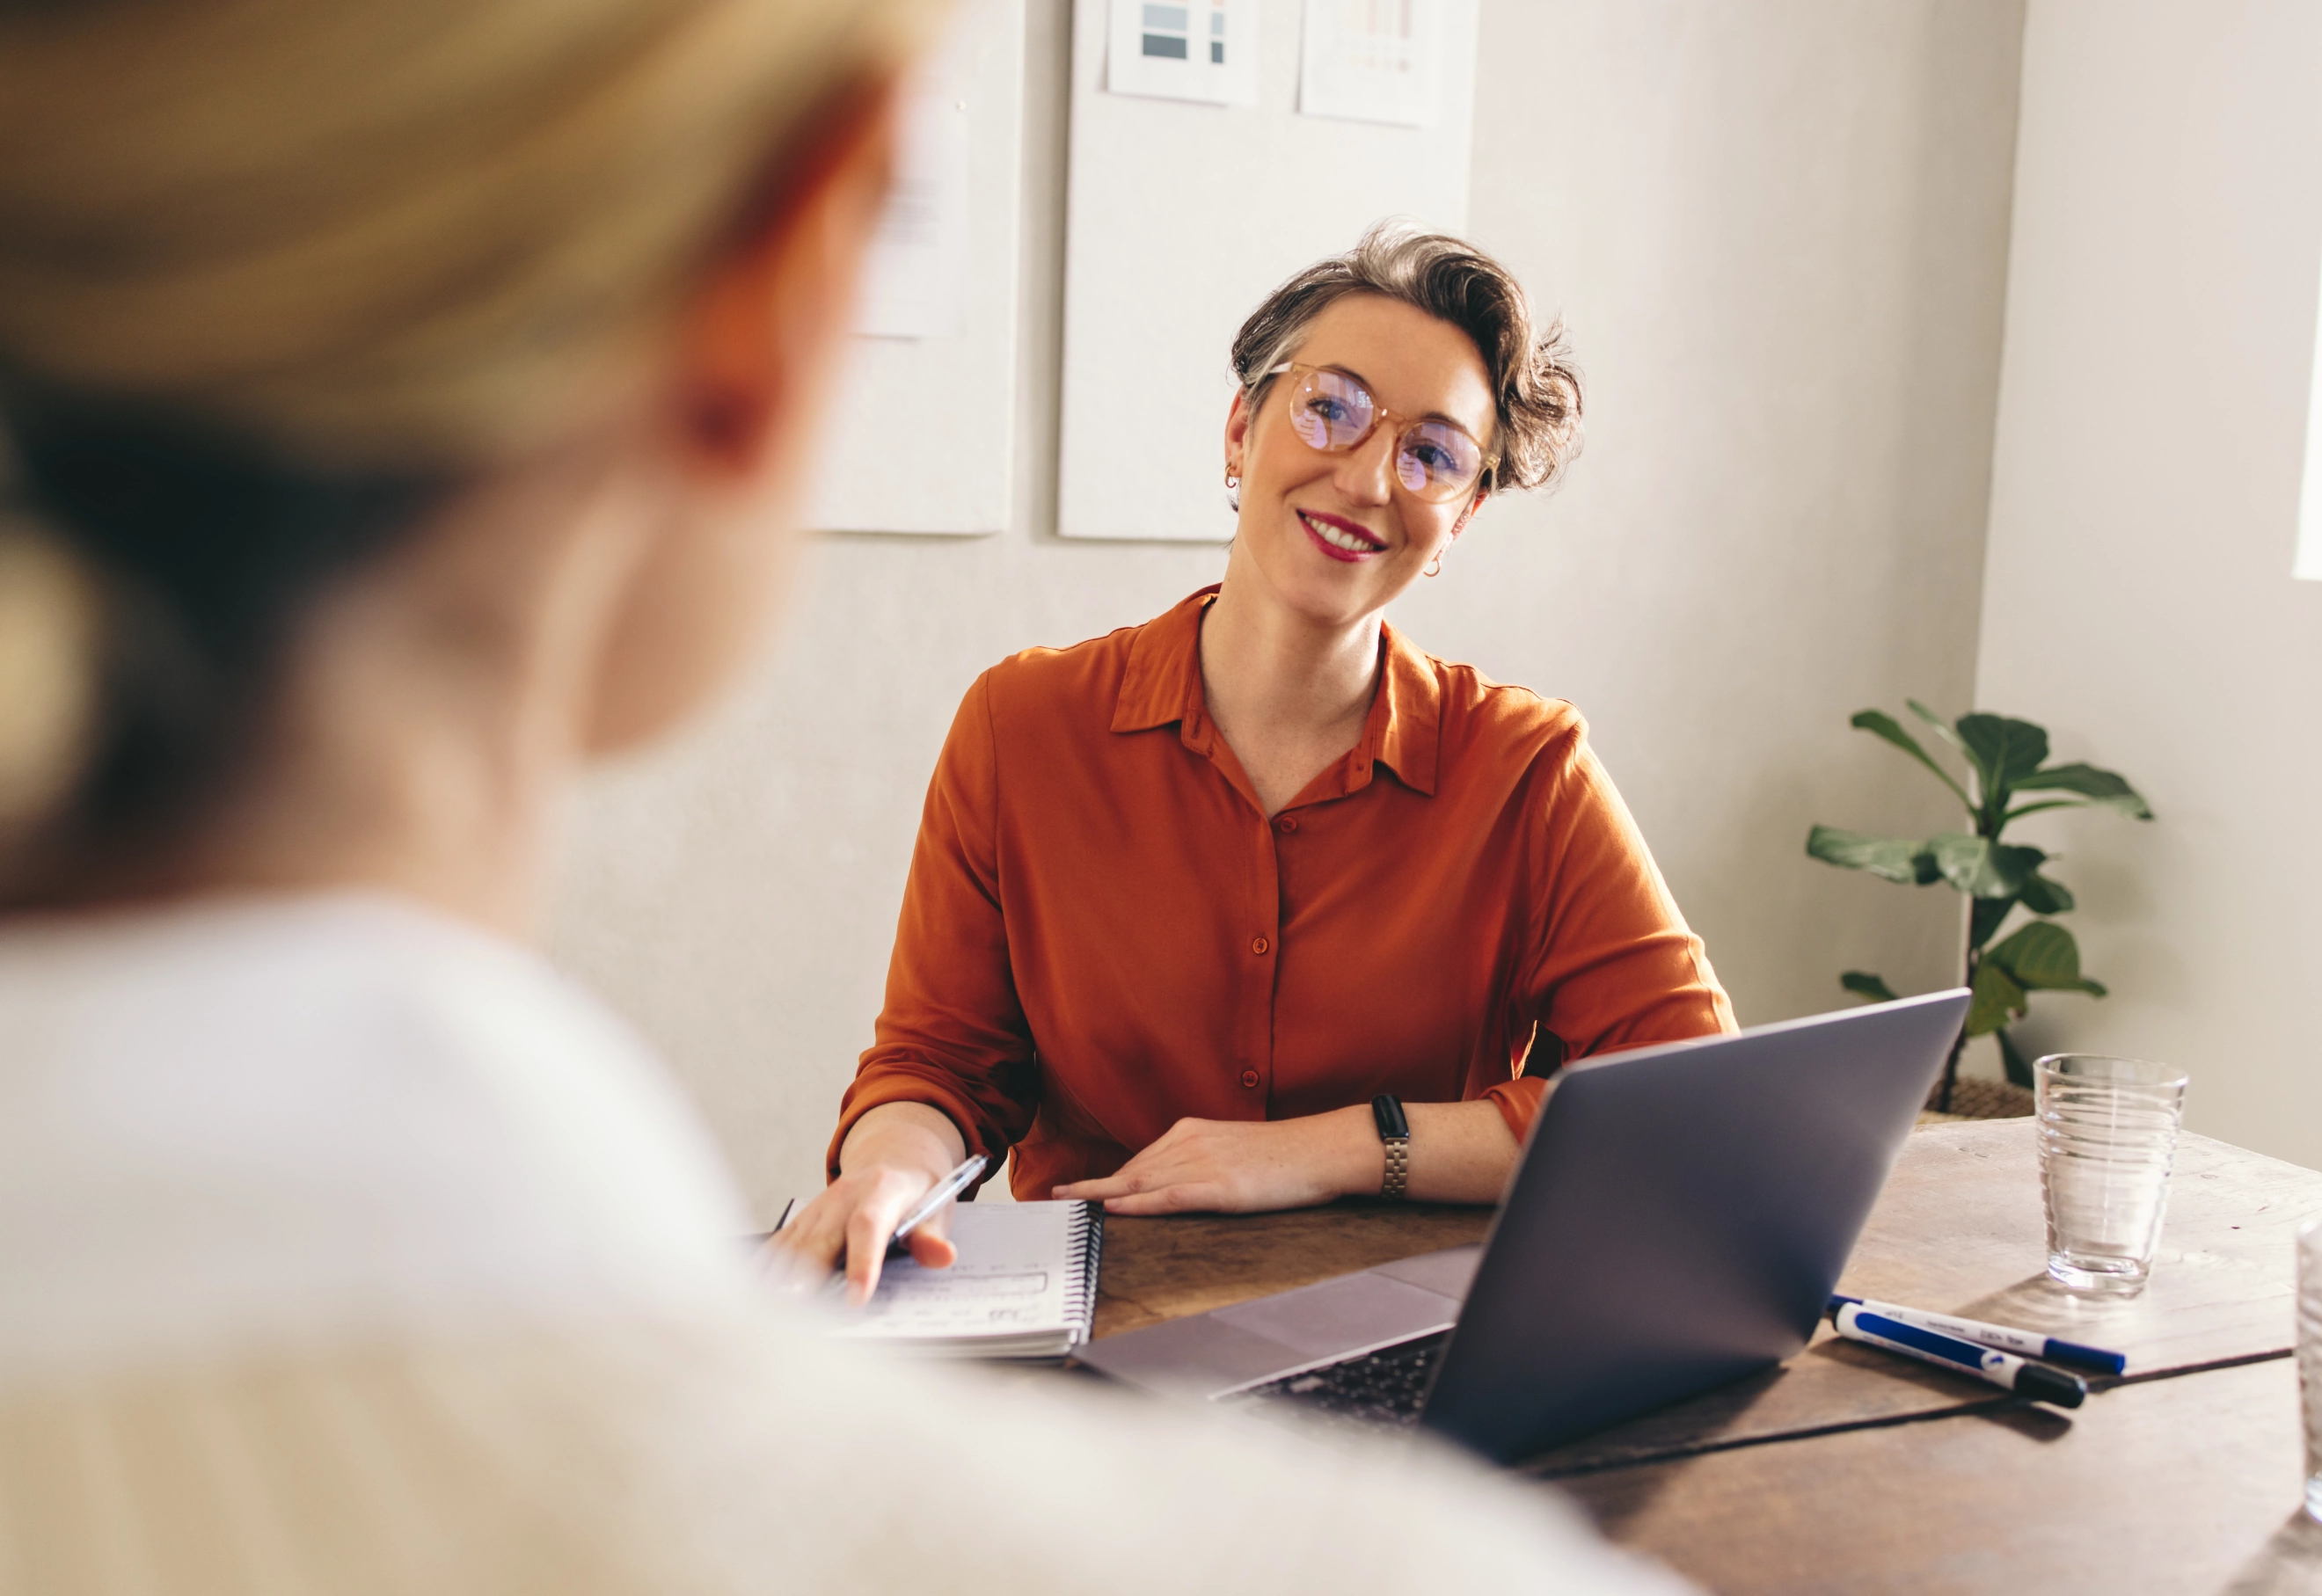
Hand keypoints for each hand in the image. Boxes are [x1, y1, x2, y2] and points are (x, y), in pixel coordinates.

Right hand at [767, 1102, 965, 1304]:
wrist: (893, 1157)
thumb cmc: (916, 1192)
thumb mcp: (937, 1209)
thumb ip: (933, 1236)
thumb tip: (943, 1256)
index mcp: (881, 1192)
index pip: (869, 1227)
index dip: (862, 1263)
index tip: (857, 1299)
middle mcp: (842, 1199)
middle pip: (819, 1242)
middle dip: (804, 1280)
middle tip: (794, 1317)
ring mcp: (818, 1210)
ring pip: (793, 1247)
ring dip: (779, 1281)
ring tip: (766, 1319)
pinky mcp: (802, 1221)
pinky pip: (779, 1247)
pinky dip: (764, 1272)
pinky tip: (752, 1298)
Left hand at [1052, 1106, 1376, 1215]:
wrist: (1322, 1150)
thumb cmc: (1285, 1155)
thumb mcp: (1232, 1149)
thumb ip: (1199, 1162)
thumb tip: (1171, 1183)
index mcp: (1192, 1132)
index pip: (1138, 1162)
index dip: (1102, 1178)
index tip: (1071, 1188)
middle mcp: (1190, 1143)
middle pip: (1129, 1172)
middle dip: (1089, 1186)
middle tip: (1052, 1198)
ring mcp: (1203, 1165)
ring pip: (1140, 1183)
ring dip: (1100, 1195)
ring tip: (1067, 1206)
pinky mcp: (1220, 1188)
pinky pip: (1169, 1197)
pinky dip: (1137, 1204)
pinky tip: (1113, 1209)